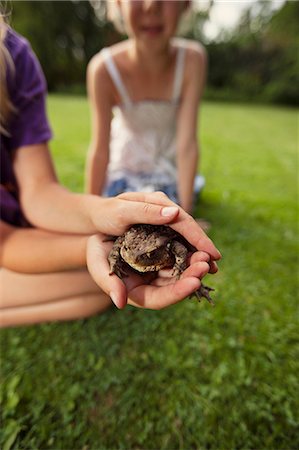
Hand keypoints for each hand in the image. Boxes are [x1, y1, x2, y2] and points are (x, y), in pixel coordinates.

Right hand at [86, 233, 215, 309]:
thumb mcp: (98, 263)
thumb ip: (108, 283)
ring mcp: (159, 272)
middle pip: (175, 287)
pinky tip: (200, 245)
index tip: (194, 282)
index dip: (177, 293)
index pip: (159, 299)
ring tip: (206, 254)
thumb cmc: (96, 251)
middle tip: (205, 264)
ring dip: (194, 264)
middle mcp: (151, 286)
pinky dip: (190, 252)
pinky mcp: (165, 257)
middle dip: (192, 277)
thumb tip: (120, 303)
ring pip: (181, 272)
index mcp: (136, 293)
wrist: (102, 233)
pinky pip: (180, 257)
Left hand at [91, 192, 220, 260]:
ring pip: (185, 237)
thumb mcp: (121, 212)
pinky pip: (177, 242)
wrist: (95, 216)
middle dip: (203, 247)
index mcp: (157, 202)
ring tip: (210, 268)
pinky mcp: (159, 230)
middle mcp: (163, 210)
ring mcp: (162, 220)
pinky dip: (186, 253)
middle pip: (188, 229)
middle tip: (216, 265)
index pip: (183, 220)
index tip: (212, 254)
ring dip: (197, 252)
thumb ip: (146, 212)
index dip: (199, 237)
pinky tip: (193, 265)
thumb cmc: (105, 213)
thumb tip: (175, 213)